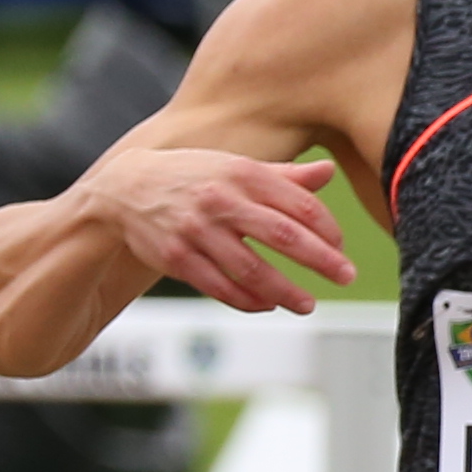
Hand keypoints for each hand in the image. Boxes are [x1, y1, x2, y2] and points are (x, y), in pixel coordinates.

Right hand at [95, 147, 355, 316]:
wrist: (124, 188)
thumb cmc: (191, 176)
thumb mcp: (235, 166)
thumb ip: (284, 175)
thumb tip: (329, 172)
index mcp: (242, 174)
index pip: (299, 204)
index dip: (327, 229)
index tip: (341, 247)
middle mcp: (221, 200)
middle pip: (283, 235)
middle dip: (321, 260)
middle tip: (346, 277)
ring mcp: (197, 231)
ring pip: (251, 269)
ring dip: (285, 291)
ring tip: (307, 305)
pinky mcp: (177, 257)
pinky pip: (219, 286)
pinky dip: (247, 299)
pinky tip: (266, 304)